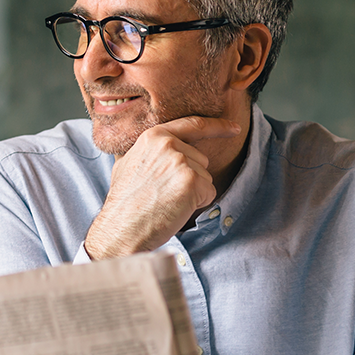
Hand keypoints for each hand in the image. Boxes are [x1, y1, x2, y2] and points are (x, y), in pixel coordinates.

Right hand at [84, 116, 240, 259]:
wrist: (121, 229)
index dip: (217, 126)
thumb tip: (153, 146)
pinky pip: (209, 192)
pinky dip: (197, 204)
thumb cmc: (123, 203)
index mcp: (153, 136)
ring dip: (193, 193)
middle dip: (190, 178)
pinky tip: (175, 209)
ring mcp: (181, 161)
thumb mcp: (126, 164)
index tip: (234, 128)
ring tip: (166, 202)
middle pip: (201, 160)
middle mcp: (168, 144)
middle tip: (163, 194)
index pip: (193, 125)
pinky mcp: (192, 181)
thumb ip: (147, 151)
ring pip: (205, 177)